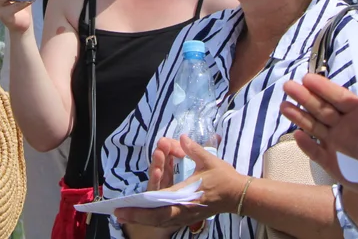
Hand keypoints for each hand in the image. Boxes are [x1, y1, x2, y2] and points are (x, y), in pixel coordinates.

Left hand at [115, 136, 245, 230]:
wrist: (239, 194)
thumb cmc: (224, 177)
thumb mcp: (208, 160)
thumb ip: (193, 149)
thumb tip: (181, 138)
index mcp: (186, 194)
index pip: (158, 202)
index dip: (139, 207)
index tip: (122, 207)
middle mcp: (184, 208)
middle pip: (156, 217)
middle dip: (136, 216)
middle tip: (118, 213)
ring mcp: (188, 215)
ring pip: (162, 221)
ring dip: (144, 218)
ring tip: (126, 215)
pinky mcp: (190, 216)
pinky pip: (169, 220)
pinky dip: (156, 218)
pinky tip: (146, 215)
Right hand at [280, 74, 357, 166]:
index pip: (339, 98)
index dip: (324, 88)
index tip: (307, 78)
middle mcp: (344, 126)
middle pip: (321, 109)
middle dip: (305, 97)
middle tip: (288, 86)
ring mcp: (335, 143)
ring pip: (315, 127)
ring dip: (299, 117)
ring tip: (284, 106)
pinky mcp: (330, 161)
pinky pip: (316, 153)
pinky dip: (307, 146)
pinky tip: (298, 136)